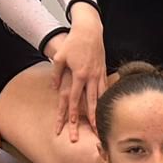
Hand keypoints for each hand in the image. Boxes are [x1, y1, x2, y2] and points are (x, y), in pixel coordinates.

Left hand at [47, 11, 106, 140]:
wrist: (90, 30)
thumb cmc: (73, 43)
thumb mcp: (59, 57)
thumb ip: (56, 74)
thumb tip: (55, 88)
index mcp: (79, 75)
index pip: (75, 99)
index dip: (73, 113)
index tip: (72, 125)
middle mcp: (91, 77)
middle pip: (92, 102)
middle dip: (93, 119)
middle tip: (95, 132)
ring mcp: (100, 74)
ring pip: (102, 97)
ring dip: (103, 111)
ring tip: (104, 124)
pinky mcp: (104, 71)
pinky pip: (106, 89)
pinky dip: (107, 99)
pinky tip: (107, 108)